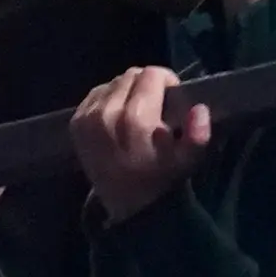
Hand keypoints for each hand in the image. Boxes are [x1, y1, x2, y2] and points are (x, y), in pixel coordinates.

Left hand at [71, 63, 210, 221]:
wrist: (124, 203)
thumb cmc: (160, 179)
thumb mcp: (187, 161)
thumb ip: (197, 135)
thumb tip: (199, 109)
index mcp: (136, 117)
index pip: (152, 74)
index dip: (167, 80)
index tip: (172, 96)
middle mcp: (107, 111)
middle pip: (130, 75)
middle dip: (147, 83)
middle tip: (156, 103)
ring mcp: (87, 117)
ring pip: (112, 82)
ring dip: (127, 90)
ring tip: (137, 109)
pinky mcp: (75, 122)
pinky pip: (95, 94)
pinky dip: (109, 98)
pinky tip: (118, 115)